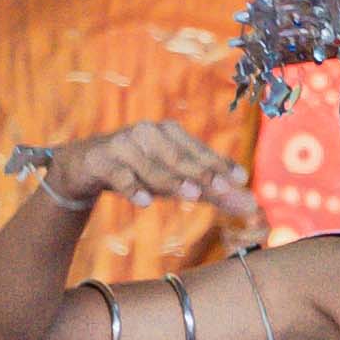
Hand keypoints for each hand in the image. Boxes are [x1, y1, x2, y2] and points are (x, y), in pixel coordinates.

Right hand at [42, 123, 263, 239]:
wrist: (86, 165)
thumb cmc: (140, 171)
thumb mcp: (176, 182)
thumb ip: (212, 192)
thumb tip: (253, 205)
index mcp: (170, 133)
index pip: (200, 151)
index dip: (221, 165)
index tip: (242, 180)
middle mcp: (149, 133)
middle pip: (179, 157)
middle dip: (203, 174)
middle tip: (224, 189)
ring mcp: (124, 144)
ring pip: (152, 166)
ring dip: (172, 181)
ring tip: (192, 195)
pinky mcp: (103, 160)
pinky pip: (120, 175)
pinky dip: (133, 187)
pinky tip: (146, 202)